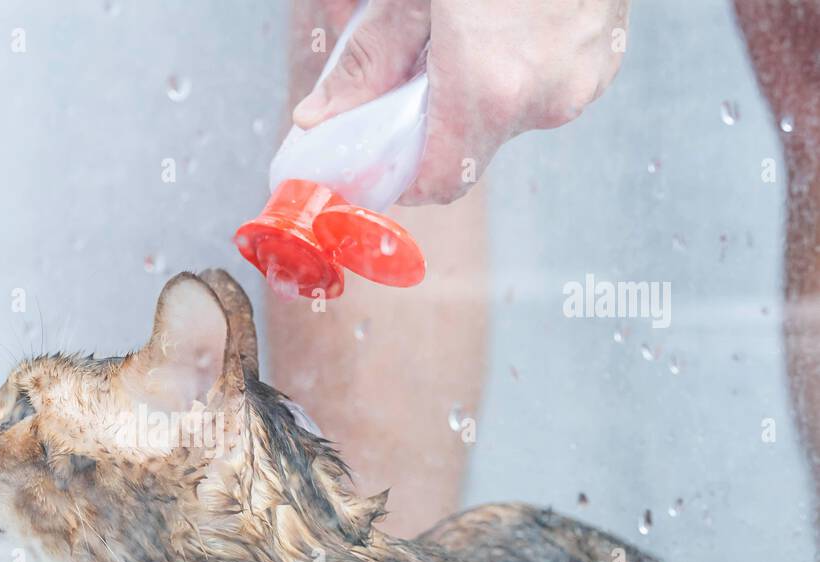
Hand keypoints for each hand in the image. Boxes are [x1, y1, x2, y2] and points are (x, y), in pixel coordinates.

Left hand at [294, 0, 629, 204]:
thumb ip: (370, 58)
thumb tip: (317, 117)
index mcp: (489, 89)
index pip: (436, 184)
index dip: (400, 176)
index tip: (376, 154)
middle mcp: (542, 100)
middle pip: (466, 146)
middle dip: (432, 115)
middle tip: (418, 60)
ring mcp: (581, 82)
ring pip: (505, 114)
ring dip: (476, 87)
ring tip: (471, 25)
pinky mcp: (603, 61)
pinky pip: (543, 86)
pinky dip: (516, 67)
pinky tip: (508, 18)